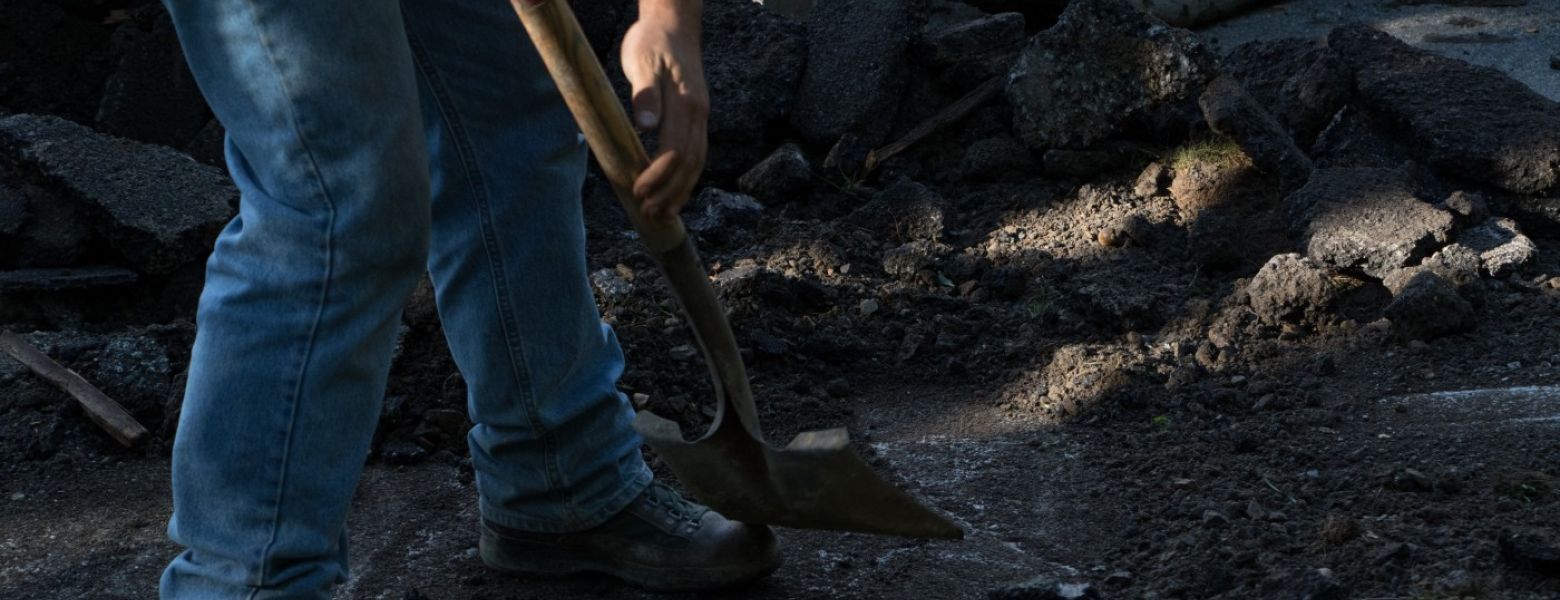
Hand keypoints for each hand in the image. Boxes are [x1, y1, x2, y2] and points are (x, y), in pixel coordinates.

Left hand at [621, 0, 706, 222]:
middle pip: (690, 163)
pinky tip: (676, 191)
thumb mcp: (641, 61)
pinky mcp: (696, 116)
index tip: (639, 190)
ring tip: (664, 213)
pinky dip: (688, 177)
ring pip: (697, 162)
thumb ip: (644, 93)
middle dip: (671, 192)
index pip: (675, 150)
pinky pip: (696, 153)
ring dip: (682, 190)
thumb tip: (647, 125)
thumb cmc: (651, 41)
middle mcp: (699, 113)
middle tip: (650, 213)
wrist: (673, 24)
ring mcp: (701, 116)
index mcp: (686, 103)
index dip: (658, 175)